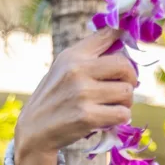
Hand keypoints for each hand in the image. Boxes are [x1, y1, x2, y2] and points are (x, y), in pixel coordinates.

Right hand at [13, 28, 136, 164]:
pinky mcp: (86, 116)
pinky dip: (120, 118)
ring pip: (127, 92)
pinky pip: (122, 113)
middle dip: (131, 79)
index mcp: (72, 55)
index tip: (131, 47)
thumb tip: (124, 41)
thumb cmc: (55, 99)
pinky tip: (108, 119)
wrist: (33, 131)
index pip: (108, 33)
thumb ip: (89, 57)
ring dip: (125, 102)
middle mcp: (76, 69)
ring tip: (111, 106)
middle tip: (123, 89)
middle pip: (125, 65)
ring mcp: (82, 93)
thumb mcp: (64, 69)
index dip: (127, 37)